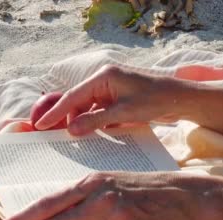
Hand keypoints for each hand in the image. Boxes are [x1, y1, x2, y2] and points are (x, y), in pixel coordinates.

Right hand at [34, 65, 194, 135]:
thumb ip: (96, 121)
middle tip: (61, 139)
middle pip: (79, 101)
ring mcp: (112, 87)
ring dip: (85, 122)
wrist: (181, 98)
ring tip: (78, 140)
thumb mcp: (124, 113)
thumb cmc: (156, 101)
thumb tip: (71, 129)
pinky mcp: (120, 97)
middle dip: (71, 119)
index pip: (73, 96)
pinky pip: (102, 110)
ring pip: (90, 107)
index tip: (41, 126)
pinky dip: (98, 122)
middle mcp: (105, 79)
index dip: (56, 112)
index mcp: (104, 76)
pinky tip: (95, 135)